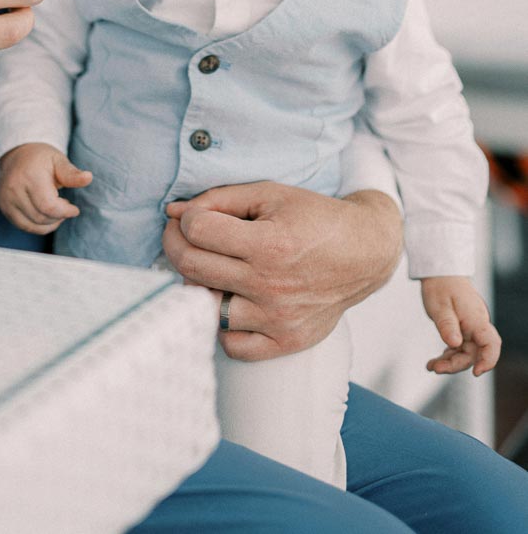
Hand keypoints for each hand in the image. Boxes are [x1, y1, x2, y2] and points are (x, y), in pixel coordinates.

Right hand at [0, 143, 91, 233]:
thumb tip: (88, 178)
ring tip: (56, 208)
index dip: (64, 212)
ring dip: (50, 222)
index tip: (74, 209)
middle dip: (58, 216)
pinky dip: (39, 226)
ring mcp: (7, 200)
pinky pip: (24, 226)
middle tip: (65, 205)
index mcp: (29, 176)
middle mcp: (14, 189)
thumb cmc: (41, 158)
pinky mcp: (4, 208)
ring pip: (33, 225)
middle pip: (41, 217)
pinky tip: (45, 214)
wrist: (17, 155)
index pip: (48, 206)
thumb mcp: (59, 160)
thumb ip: (72, 174)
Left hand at [162, 183, 401, 360]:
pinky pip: (232, 344)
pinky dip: (223, 324)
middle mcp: (271, 285)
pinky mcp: (285, 341)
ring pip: (205, 307)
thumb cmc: (314, 218)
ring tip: (209, 268)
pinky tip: (230, 300)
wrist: (364, 253)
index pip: (198, 232)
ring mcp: (277, 319)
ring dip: (197, 284)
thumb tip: (174, 212)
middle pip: (192, 267)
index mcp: (269, 244)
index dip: (185, 219)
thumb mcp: (269, 194)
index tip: (189, 216)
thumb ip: (219, 200)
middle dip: (175, 244)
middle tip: (181, 235)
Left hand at [421, 276, 500, 376]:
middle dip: (456, 364)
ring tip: (431, 366)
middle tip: (435, 368)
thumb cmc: (441, 286)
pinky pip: (459, 348)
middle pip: (474, 353)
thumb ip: (447, 325)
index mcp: (476, 319)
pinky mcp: (463, 330)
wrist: (440, 273)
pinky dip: (448, 356)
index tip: (476, 372)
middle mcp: (477, 326)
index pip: (491, 343)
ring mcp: (471, 329)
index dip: (488, 360)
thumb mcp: (440, 306)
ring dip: (450, 362)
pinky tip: (435, 362)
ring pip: (465, 353)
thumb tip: (455, 344)